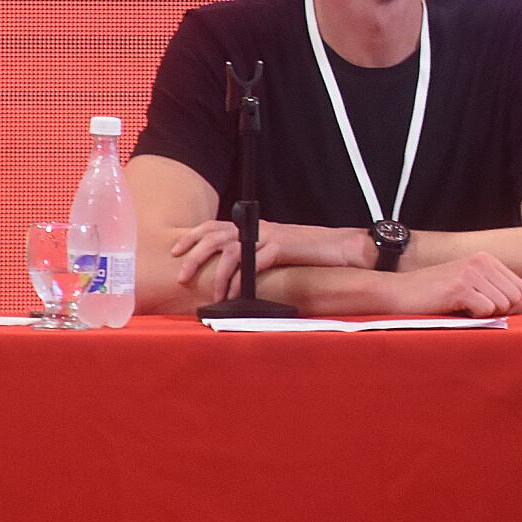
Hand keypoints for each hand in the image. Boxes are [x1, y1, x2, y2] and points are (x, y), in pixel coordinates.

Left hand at [173, 220, 364, 300]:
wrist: (345, 246)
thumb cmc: (316, 252)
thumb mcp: (281, 250)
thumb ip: (259, 256)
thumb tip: (238, 274)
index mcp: (256, 227)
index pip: (215, 226)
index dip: (192, 237)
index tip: (176, 252)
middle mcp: (259, 228)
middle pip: (215, 236)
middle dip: (193, 256)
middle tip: (182, 276)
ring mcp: (271, 236)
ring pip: (230, 251)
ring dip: (217, 275)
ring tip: (213, 294)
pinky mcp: (283, 248)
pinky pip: (253, 264)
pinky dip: (241, 281)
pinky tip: (236, 295)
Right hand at [395, 253, 521, 316]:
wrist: (395, 293)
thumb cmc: (432, 295)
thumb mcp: (469, 289)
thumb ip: (497, 295)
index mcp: (486, 259)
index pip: (520, 288)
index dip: (506, 304)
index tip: (483, 306)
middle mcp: (481, 262)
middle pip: (515, 298)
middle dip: (499, 311)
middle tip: (471, 310)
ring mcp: (471, 273)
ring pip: (503, 305)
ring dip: (484, 315)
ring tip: (461, 309)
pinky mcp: (460, 288)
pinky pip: (487, 311)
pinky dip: (473, 318)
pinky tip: (454, 310)